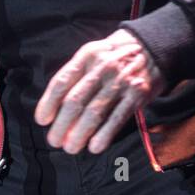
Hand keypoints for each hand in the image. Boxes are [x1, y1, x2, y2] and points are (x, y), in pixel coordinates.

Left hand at [34, 28, 166, 154]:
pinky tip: (94, 147)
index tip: (42, 120)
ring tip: (70, 148)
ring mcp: (120, 81)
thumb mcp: (92, 53)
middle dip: (62, 125)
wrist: (152, 46)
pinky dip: (104, 134)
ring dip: (79, 134)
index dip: (49, 103)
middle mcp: (102, 67)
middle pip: (75, 101)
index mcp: (86, 56)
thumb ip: (76, 74)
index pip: (62, 82)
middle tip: (54, 140)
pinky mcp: (137, 94)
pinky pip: (117, 118)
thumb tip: (55, 105)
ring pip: (94, 112)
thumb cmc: (114, 54)